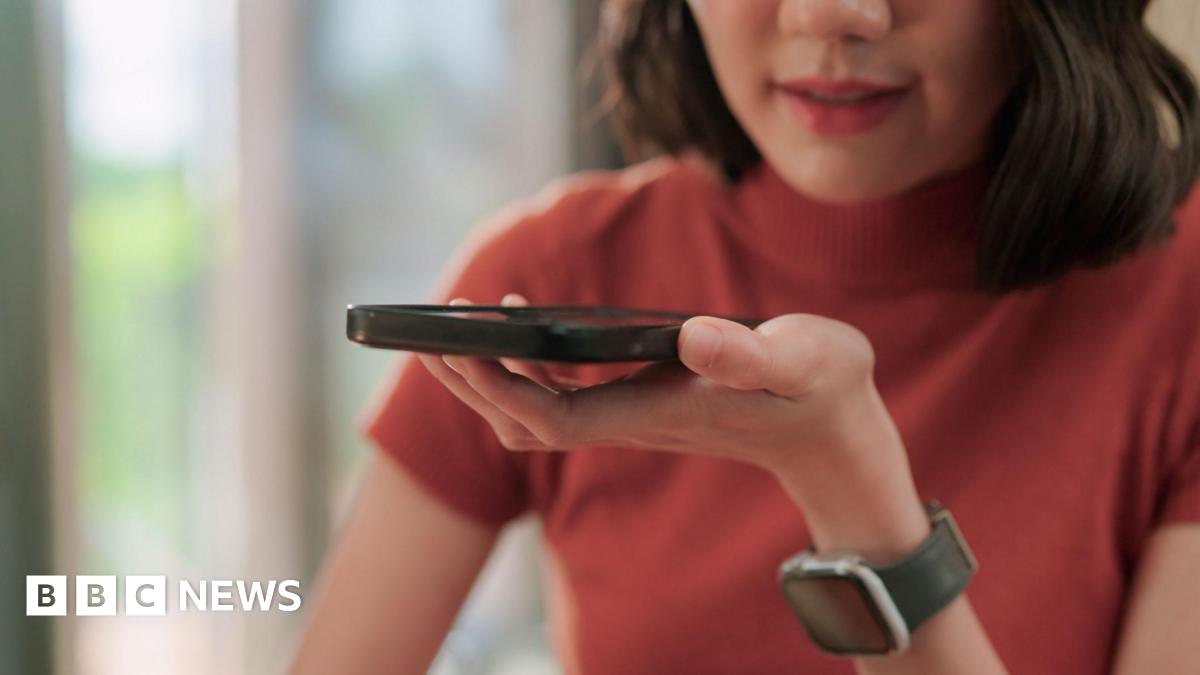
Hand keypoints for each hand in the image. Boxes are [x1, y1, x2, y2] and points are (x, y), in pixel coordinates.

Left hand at [416, 293, 894, 475]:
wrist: (836, 434)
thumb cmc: (824, 392)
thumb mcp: (807, 361)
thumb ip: (755, 355)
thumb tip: (694, 338)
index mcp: (657, 414)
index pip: (555, 418)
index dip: (504, 389)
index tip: (466, 347)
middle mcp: (632, 421)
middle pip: (526, 422)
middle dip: (473, 385)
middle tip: (428, 331)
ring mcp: (632, 415)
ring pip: (537, 413)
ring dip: (491, 377)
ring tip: (456, 325)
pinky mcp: (640, 402)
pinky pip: (562, 394)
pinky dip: (528, 364)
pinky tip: (524, 324)